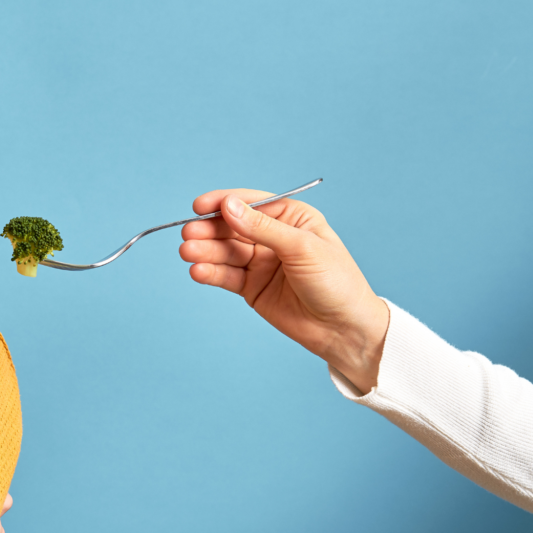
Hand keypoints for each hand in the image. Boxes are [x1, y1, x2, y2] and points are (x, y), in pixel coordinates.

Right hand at [179, 189, 389, 392]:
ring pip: (225, 252)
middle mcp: (273, 237)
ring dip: (205, 251)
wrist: (344, 330)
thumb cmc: (336, 282)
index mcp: (291, 217)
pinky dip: (211, 273)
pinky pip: (226, 276)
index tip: (199, 207)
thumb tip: (228, 207)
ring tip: (188, 253)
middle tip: (189, 234)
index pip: (251, 204)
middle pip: (232, 228)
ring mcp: (261, 263)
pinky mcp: (252, 288)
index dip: (224, 203)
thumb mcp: (302, 248)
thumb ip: (262, 229)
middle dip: (209, 230)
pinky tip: (198, 272)